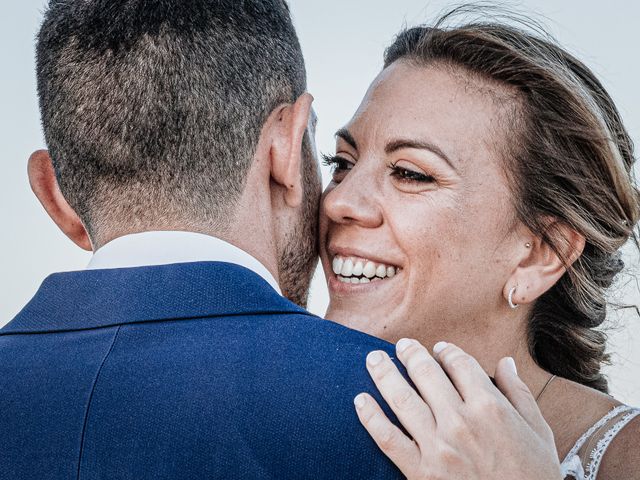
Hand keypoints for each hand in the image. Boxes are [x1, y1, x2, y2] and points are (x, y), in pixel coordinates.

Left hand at [354, 340, 562, 479]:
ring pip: (402, 399)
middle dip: (410, 354)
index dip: (446, 351)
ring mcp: (437, 447)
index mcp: (490, 408)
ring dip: (384, 374)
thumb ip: (519, 393)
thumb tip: (504, 362)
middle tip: (402, 345)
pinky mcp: (421, 472)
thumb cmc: (533, 475)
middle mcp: (460, 422)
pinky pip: (387, 438)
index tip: (439, 349)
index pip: (459, 364)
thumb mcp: (538, 431)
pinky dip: (370, 417)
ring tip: (374, 360)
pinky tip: (360, 400)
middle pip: (425, 374)